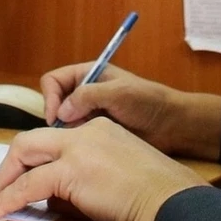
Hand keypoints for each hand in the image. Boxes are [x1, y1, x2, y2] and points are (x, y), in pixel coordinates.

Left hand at [0, 117, 206, 220]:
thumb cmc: (162, 200)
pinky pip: (26, 185)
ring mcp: (80, 148)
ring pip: (23, 155)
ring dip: (2, 181)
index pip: (58, 139)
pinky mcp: (72, 171)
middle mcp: (91, 132)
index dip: (36, 159)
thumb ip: (94, 178)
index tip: (25, 177)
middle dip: (9, 165)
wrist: (175, 205)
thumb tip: (67, 198)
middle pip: (33, 140)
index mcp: (106, 132)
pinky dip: (7, 198)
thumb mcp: (124, 179)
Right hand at [41, 63, 176, 151]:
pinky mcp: (96, 130)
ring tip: (81, 139)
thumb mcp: (119, 93)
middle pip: (54, 102)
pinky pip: (76, 135)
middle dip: (57, 117)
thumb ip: (89, 96)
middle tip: (68, 132)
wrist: (170, 124)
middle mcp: (85, 92)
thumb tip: (62, 112)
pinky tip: (87, 146)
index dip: (50, 97)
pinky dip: (76, 140)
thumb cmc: (148, 101)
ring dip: (67, 130)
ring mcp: (90, 112)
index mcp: (88, 74)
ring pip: (63, 122)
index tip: (56, 117)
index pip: (54, 81)